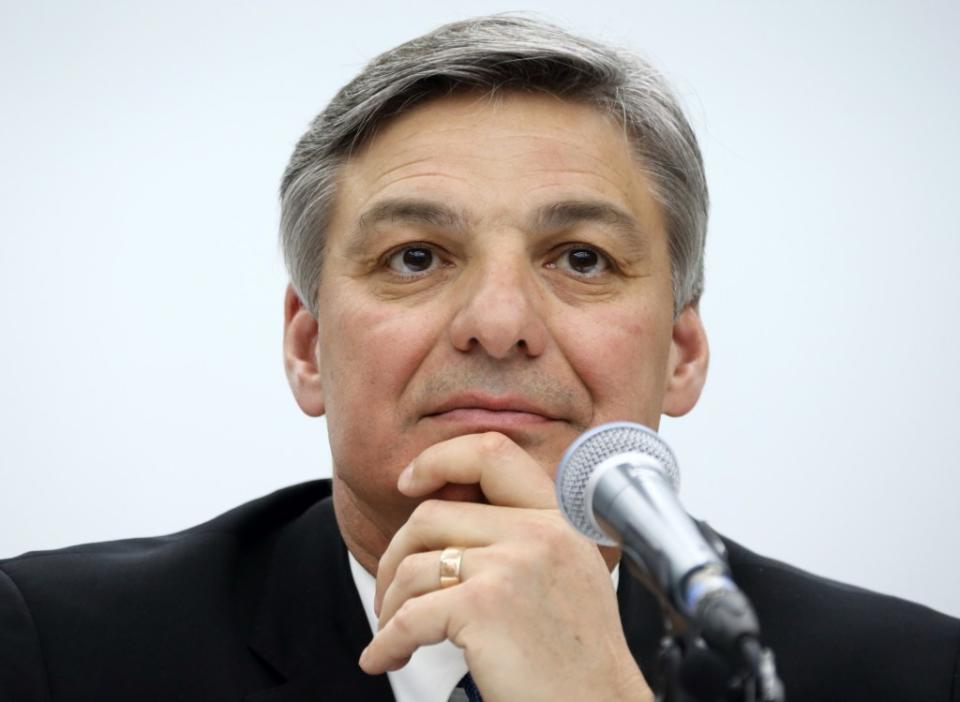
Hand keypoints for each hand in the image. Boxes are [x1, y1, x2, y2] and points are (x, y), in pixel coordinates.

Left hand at [358, 431, 652, 701]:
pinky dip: (387, 642)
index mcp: (558, 519)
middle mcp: (538, 533)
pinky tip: (385, 658)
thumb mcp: (567, 572)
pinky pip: (409, 616)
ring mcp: (512, 567)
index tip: (410, 481)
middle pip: (432, 515)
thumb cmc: (578, 656)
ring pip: (414, 565)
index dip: (439, 459)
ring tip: (394, 634)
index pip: (492, 453)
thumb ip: (523, 535)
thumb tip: (448, 522)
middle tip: (393, 591)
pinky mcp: (484, 608)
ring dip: (390, 605)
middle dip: (396, 555)